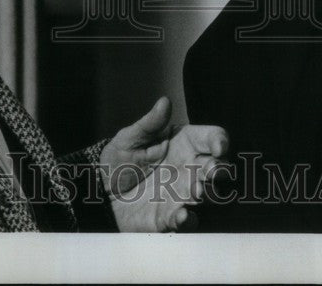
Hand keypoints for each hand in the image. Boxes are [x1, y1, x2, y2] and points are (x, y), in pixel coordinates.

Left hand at [100, 96, 228, 231]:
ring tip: (198, 191)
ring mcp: (183, 193)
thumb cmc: (119, 160)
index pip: (211, 138)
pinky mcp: (172, 216)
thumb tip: (164, 101)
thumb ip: (149, 123)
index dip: (220, 141)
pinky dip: (188, 219)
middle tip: (211, 171)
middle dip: (220, 169)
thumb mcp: (130, 138)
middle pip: (218, 167)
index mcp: (184, 144)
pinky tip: (182, 215)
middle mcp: (190, 168)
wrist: (101, 192)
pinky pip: (187, 220)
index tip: (218, 147)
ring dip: (208, 193)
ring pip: (209, 194)